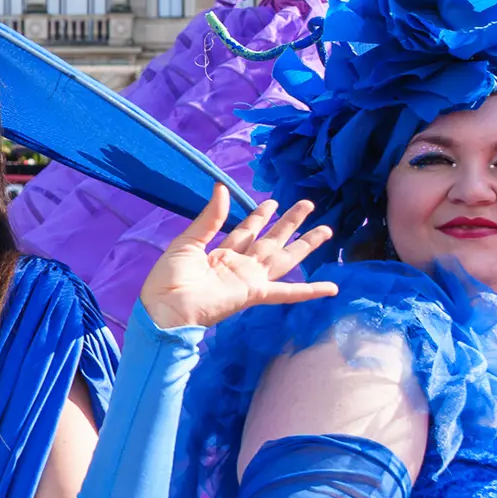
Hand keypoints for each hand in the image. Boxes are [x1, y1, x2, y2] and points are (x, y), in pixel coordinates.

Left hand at [139, 192, 336, 333]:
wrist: (165, 308)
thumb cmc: (168, 278)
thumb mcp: (188, 241)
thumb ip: (210, 218)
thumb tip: (222, 188)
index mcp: (221, 253)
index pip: (246, 230)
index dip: (260, 215)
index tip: (273, 202)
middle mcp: (239, 265)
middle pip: (271, 239)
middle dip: (289, 222)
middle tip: (307, 204)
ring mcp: (249, 279)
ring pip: (284, 257)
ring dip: (305, 243)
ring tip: (327, 229)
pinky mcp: (254, 293)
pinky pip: (287, 292)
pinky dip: (309, 291)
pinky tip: (331, 288)